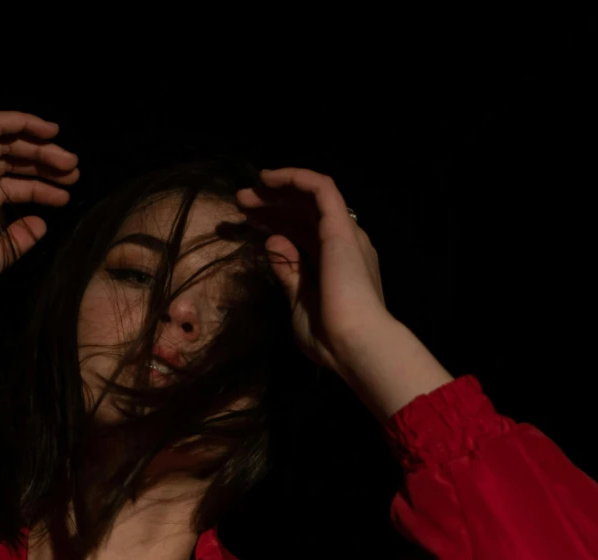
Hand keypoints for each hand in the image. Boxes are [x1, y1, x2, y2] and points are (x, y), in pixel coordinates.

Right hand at [0, 110, 79, 293]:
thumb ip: (17, 241)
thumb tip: (40, 225)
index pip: (10, 189)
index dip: (39, 190)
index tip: (64, 196)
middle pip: (12, 164)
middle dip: (44, 167)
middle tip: (73, 173)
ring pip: (8, 144)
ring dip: (40, 148)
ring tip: (69, 160)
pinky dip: (22, 122)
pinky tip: (49, 130)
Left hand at [235, 169, 391, 373]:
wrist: (356, 344)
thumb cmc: (329, 336)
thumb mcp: (299, 302)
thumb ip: (288, 271)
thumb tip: (273, 241)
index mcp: (336, 265)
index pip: (303, 234)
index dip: (276, 224)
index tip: (249, 224)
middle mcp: (344, 244)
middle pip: (304, 214)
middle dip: (271, 206)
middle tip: (241, 203)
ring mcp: (344, 233)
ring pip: (310, 198)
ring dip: (277, 192)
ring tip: (246, 193)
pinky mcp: (341, 226)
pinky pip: (320, 188)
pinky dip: (295, 178)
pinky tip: (268, 178)